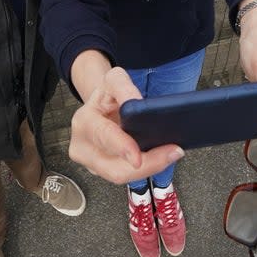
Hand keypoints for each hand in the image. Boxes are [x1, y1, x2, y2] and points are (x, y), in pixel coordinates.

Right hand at [68, 66, 184, 183]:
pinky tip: (159, 158)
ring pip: (122, 176)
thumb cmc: (107, 95)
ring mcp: (91, 164)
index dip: (122, 148)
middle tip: (173, 152)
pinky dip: (145, 168)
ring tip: (170, 154)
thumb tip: (137, 103)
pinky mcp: (103, 172)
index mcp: (84, 122)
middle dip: (147, 164)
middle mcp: (83, 147)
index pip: (103, 137)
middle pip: (114, 169)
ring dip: (149, 167)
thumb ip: (124, 87)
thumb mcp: (113, 80)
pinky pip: (126, 175)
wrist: (99, 107)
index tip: (138, 158)